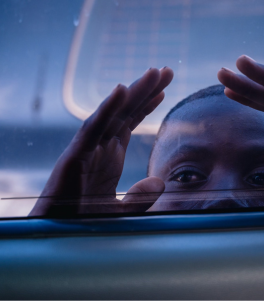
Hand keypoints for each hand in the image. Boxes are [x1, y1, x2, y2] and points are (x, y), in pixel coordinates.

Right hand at [29, 67, 173, 215]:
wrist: (56, 235)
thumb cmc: (82, 220)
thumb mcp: (120, 211)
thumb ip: (140, 198)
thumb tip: (160, 182)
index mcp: (110, 154)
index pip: (130, 121)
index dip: (146, 104)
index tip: (163, 88)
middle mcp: (100, 145)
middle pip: (126, 111)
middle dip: (146, 89)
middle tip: (166, 70)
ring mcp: (87, 148)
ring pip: (113, 113)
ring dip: (133, 91)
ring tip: (152, 73)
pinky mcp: (76, 155)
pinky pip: (94, 127)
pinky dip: (107, 108)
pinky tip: (122, 90)